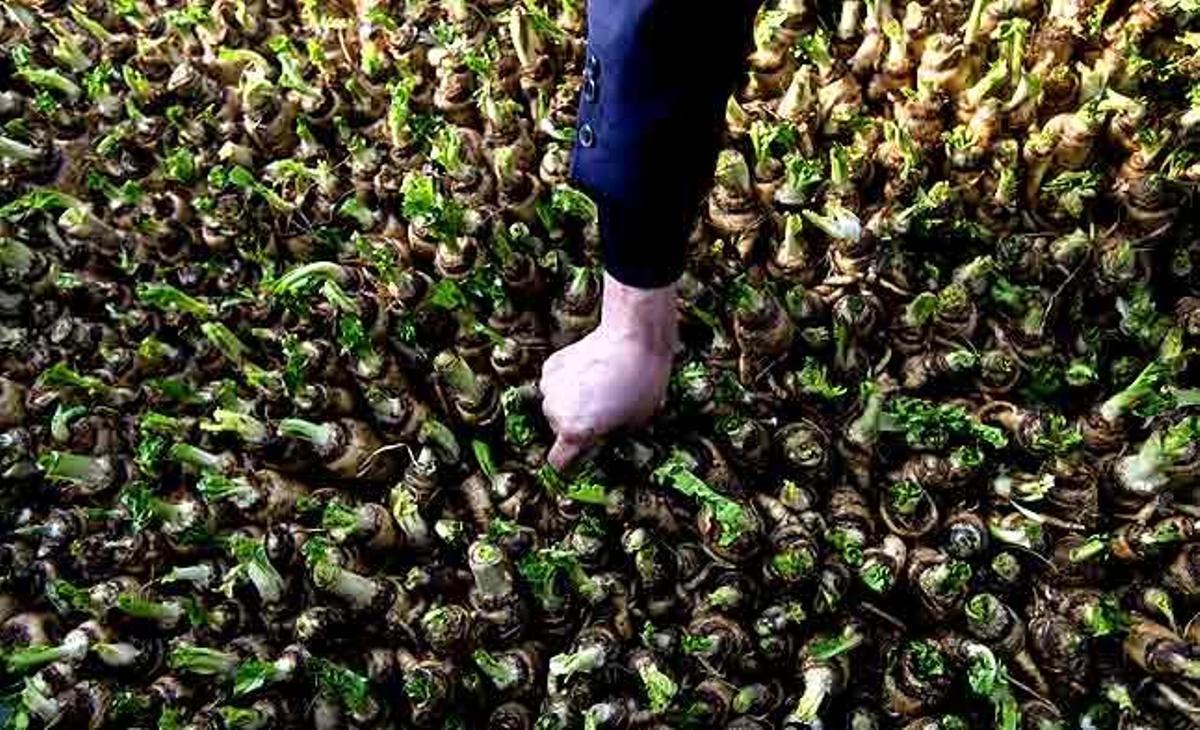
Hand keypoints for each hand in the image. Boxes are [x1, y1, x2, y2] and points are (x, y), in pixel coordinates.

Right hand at [540, 274, 677, 469]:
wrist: (633, 338)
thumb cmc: (640, 384)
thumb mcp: (634, 424)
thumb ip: (611, 437)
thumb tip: (603, 440)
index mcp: (574, 432)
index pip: (558, 462)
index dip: (570, 464)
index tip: (582, 459)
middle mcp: (554, 412)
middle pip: (560, 430)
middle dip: (577, 427)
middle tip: (603, 415)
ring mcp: (549, 387)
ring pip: (557, 406)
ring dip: (572, 404)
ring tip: (600, 390)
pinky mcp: (550, 366)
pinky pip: (556, 384)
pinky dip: (569, 383)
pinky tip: (591, 373)